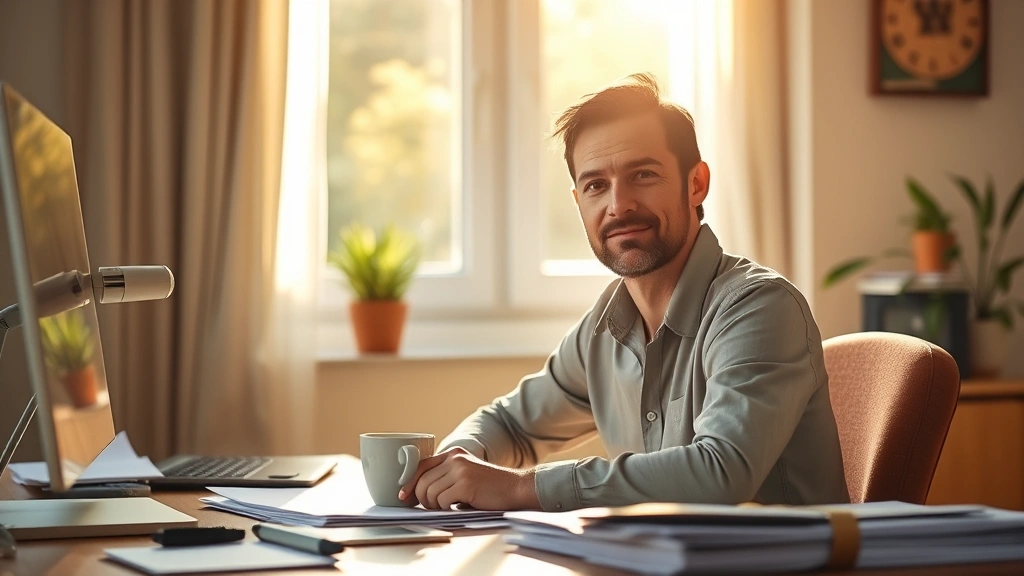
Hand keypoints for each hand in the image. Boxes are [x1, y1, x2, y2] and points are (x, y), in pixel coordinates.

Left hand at [397, 447, 540, 510]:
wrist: (516, 488)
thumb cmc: (490, 488)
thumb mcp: (466, 474)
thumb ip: (446, 477)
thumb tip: (419, 492)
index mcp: (454, 454)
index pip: (421, 465)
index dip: (409, 481)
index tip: (403, 496)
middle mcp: (455, 458)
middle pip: (423, 481)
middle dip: (422, 499)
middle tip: (432, 507)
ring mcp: (461, 470)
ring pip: (430, 492)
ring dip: (434, 505)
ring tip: (447, 507)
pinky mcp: (466, 484)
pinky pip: (442, 501)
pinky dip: (446, 508)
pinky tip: (457, 507)